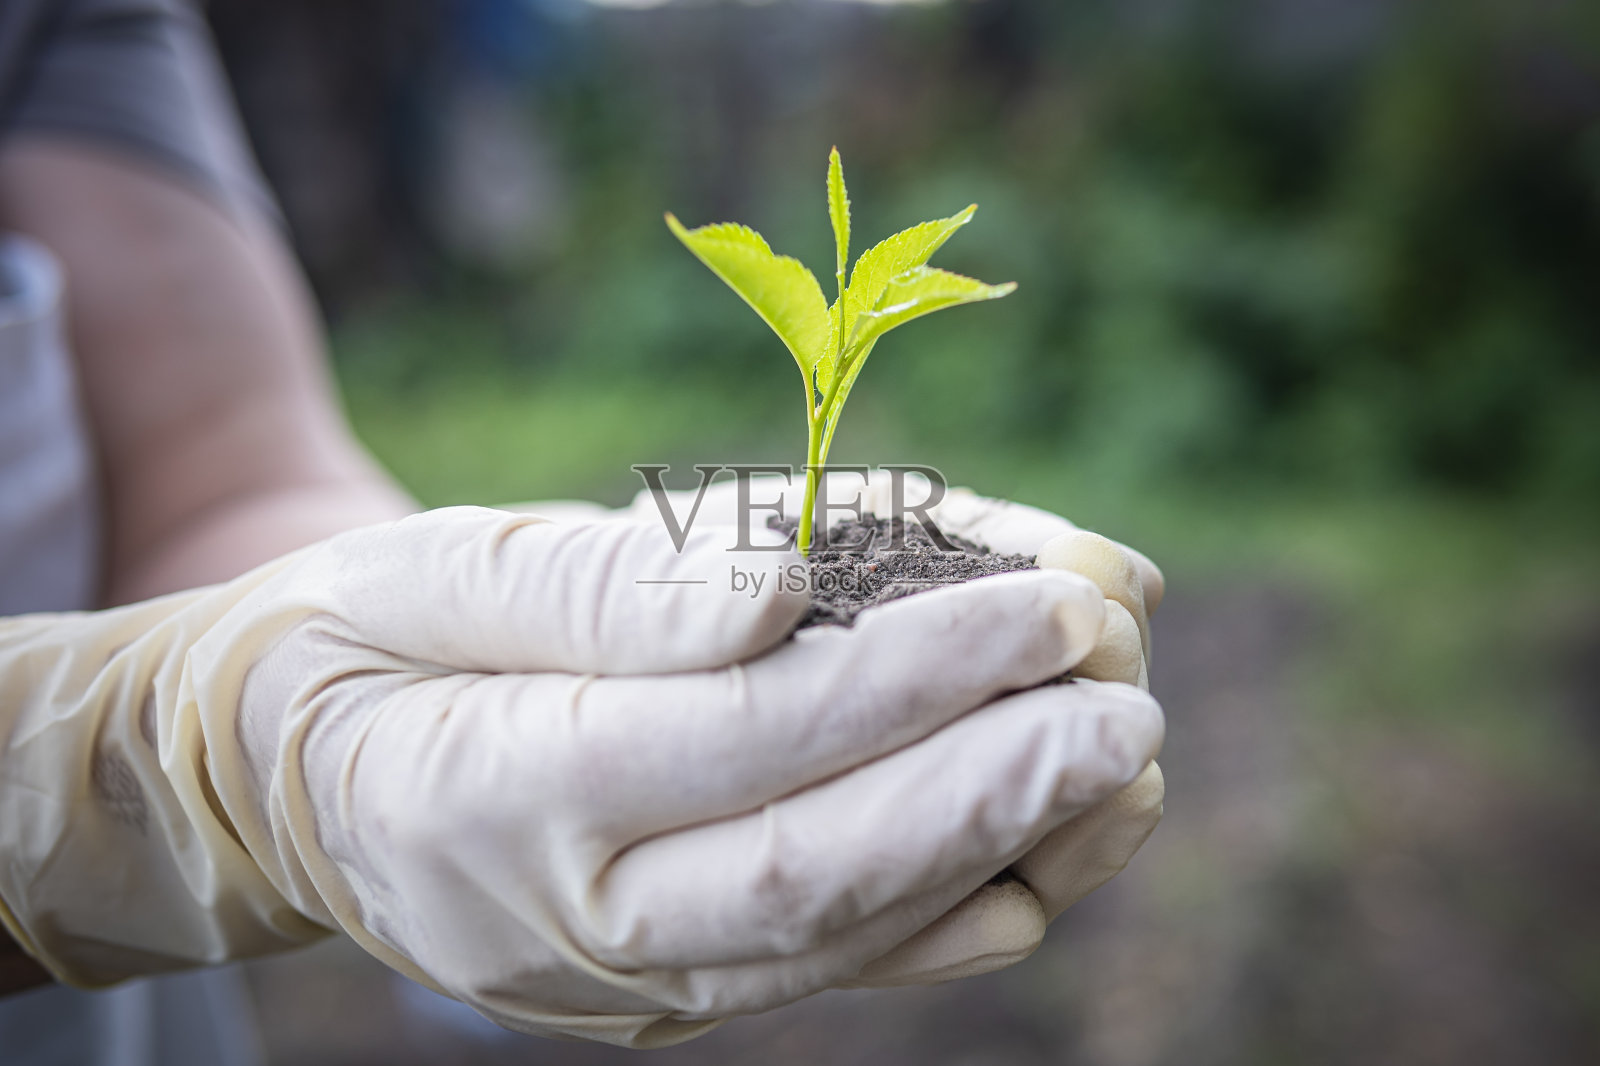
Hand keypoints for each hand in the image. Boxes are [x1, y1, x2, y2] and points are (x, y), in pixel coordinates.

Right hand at [0, 507, 1160, 1045]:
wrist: (285, 781)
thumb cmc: (370, 640)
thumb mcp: (447, 565)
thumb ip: (608, 587)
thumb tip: (786, 587)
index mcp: (499, 786)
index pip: (744, 735)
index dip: (914, 672)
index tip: (1052, 601)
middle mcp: (573, 916)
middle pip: (817, 867)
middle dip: (997, 783)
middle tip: (1133, 698)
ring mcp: (627, 976)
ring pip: (846, 937)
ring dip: (1008, 855)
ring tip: (1131, 764)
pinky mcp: (670, 987)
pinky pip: (833, 968)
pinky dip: (954, 915)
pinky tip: (1055, 849)